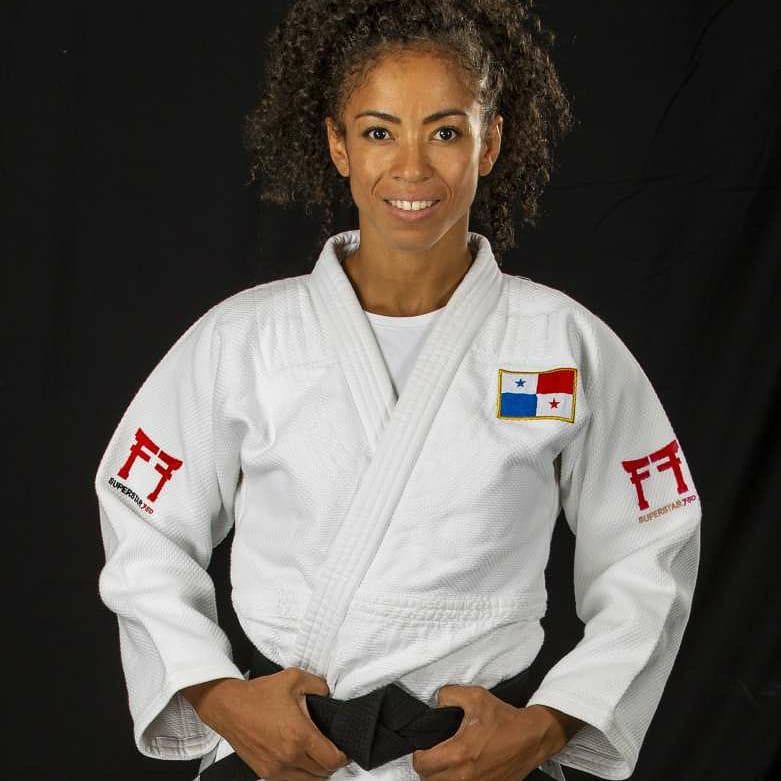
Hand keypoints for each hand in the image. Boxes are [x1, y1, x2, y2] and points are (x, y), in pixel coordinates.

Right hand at [180, 670, 348, 780]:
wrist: (229, 706)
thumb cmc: (260, 693)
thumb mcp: (294, 678)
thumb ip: (319, 686)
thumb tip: (330, 695)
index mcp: (300, 735)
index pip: (332, 759)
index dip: (343, 755)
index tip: (344, 748)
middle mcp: (289, 756)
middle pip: (323, 774)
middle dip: (331, 763)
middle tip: (331, 749)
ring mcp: (276, 768)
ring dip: (316, 771)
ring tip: (317, 755)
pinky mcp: (265, 773)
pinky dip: (300, 774)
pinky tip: (300, 759)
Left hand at [412, 685, 580, 780]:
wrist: (531, 737)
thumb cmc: (503, 717)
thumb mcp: (475, 696)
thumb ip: (448, 695)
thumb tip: (436, 704)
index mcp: (460, 753)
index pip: (422, 764)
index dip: (418, 754)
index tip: (424, 746)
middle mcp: (466, 775)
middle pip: (428, 780)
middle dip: (427, 766)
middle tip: (433, 753)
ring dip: (440, 777)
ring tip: (446, 762)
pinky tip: (460, 770)